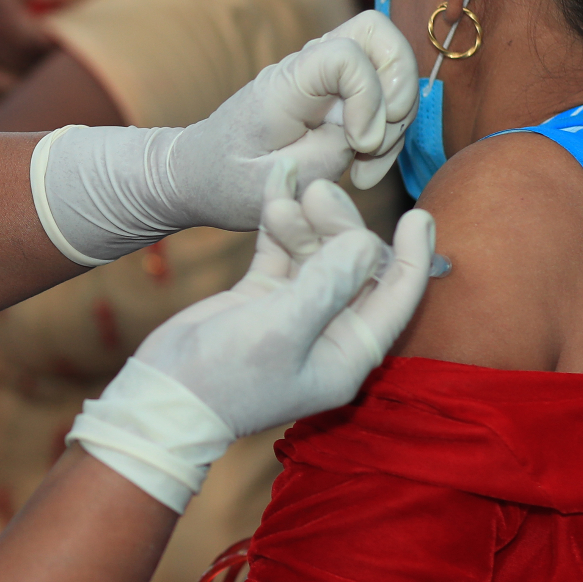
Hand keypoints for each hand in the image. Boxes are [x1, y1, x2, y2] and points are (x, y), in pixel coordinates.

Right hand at [0, 0, 96, 121]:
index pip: (37, 42)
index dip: (61, 51)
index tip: (80, 51)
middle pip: (26, 73)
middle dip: (52, 76)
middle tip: (75, 77)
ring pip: (8, 97)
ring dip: (33, 98)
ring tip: (54, 93)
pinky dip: (9, 113)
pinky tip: (25, 107)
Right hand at [66, 162, 434, 509]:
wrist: (163, 396)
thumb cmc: (226, 377)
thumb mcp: (282, 330)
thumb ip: (327, 285)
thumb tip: (367, 241)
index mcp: (349, 353)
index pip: (396, 298)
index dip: (412, 256)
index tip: (419, 214)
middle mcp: (329, 330)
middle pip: (354, 265)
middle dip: (343, 226)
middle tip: (321, 193)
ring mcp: (293, 312)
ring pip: (317, 253)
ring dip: (308, 220)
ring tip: (295, 187)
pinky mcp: (261, 298)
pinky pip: (280, 251)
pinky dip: (278, 221)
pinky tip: (278, 185)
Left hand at [178, 10, 419, 222]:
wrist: (200, 176)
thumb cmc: (225, 182)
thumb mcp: (272, 183)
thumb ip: (326, 154)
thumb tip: (367, 133)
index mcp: (285, 85)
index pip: (347, 52)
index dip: (369, 94)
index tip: (357, 143)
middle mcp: (307, 69)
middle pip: (379, 35)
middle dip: (399, 90)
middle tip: (374, 144)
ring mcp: (323, 77)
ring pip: (389, 67)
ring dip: (394, 121)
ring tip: (365, 169)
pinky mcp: (335, 95)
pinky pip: (381, 96)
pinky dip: (385, 131)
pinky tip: (364, 168)